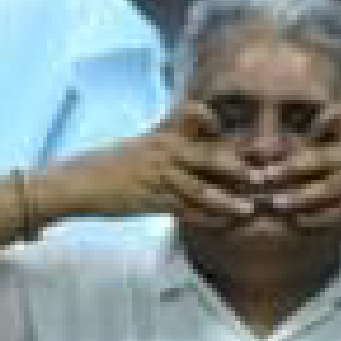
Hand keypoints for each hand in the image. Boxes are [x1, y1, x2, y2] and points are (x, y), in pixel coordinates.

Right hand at [37, 104, 252, 230]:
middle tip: (260, 178)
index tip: (234, 132)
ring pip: (200, 190)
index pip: (195, 115)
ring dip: (227, 201)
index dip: (215, 121)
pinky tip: (223, 225)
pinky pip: (184, 211)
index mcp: (164, 132)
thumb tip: (206, 129)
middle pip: (209, 156)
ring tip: (248, 210)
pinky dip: (206, 219)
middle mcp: (164, 152)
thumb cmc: (115, 162)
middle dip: (237, 168)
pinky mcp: (151, 201)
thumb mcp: (146, 141)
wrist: (80, 182)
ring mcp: (158, 177)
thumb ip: (174, 134)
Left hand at [254, 113, 340, 239]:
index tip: (272, 150)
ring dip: (300, 197)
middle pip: (320, 158)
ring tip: (276, 204)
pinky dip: (321, 218)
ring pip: (329, 187)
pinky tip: (302, 223)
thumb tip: (322, 154)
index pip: (328, 126)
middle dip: (288, 168)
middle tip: (262, 176)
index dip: (300, 139)